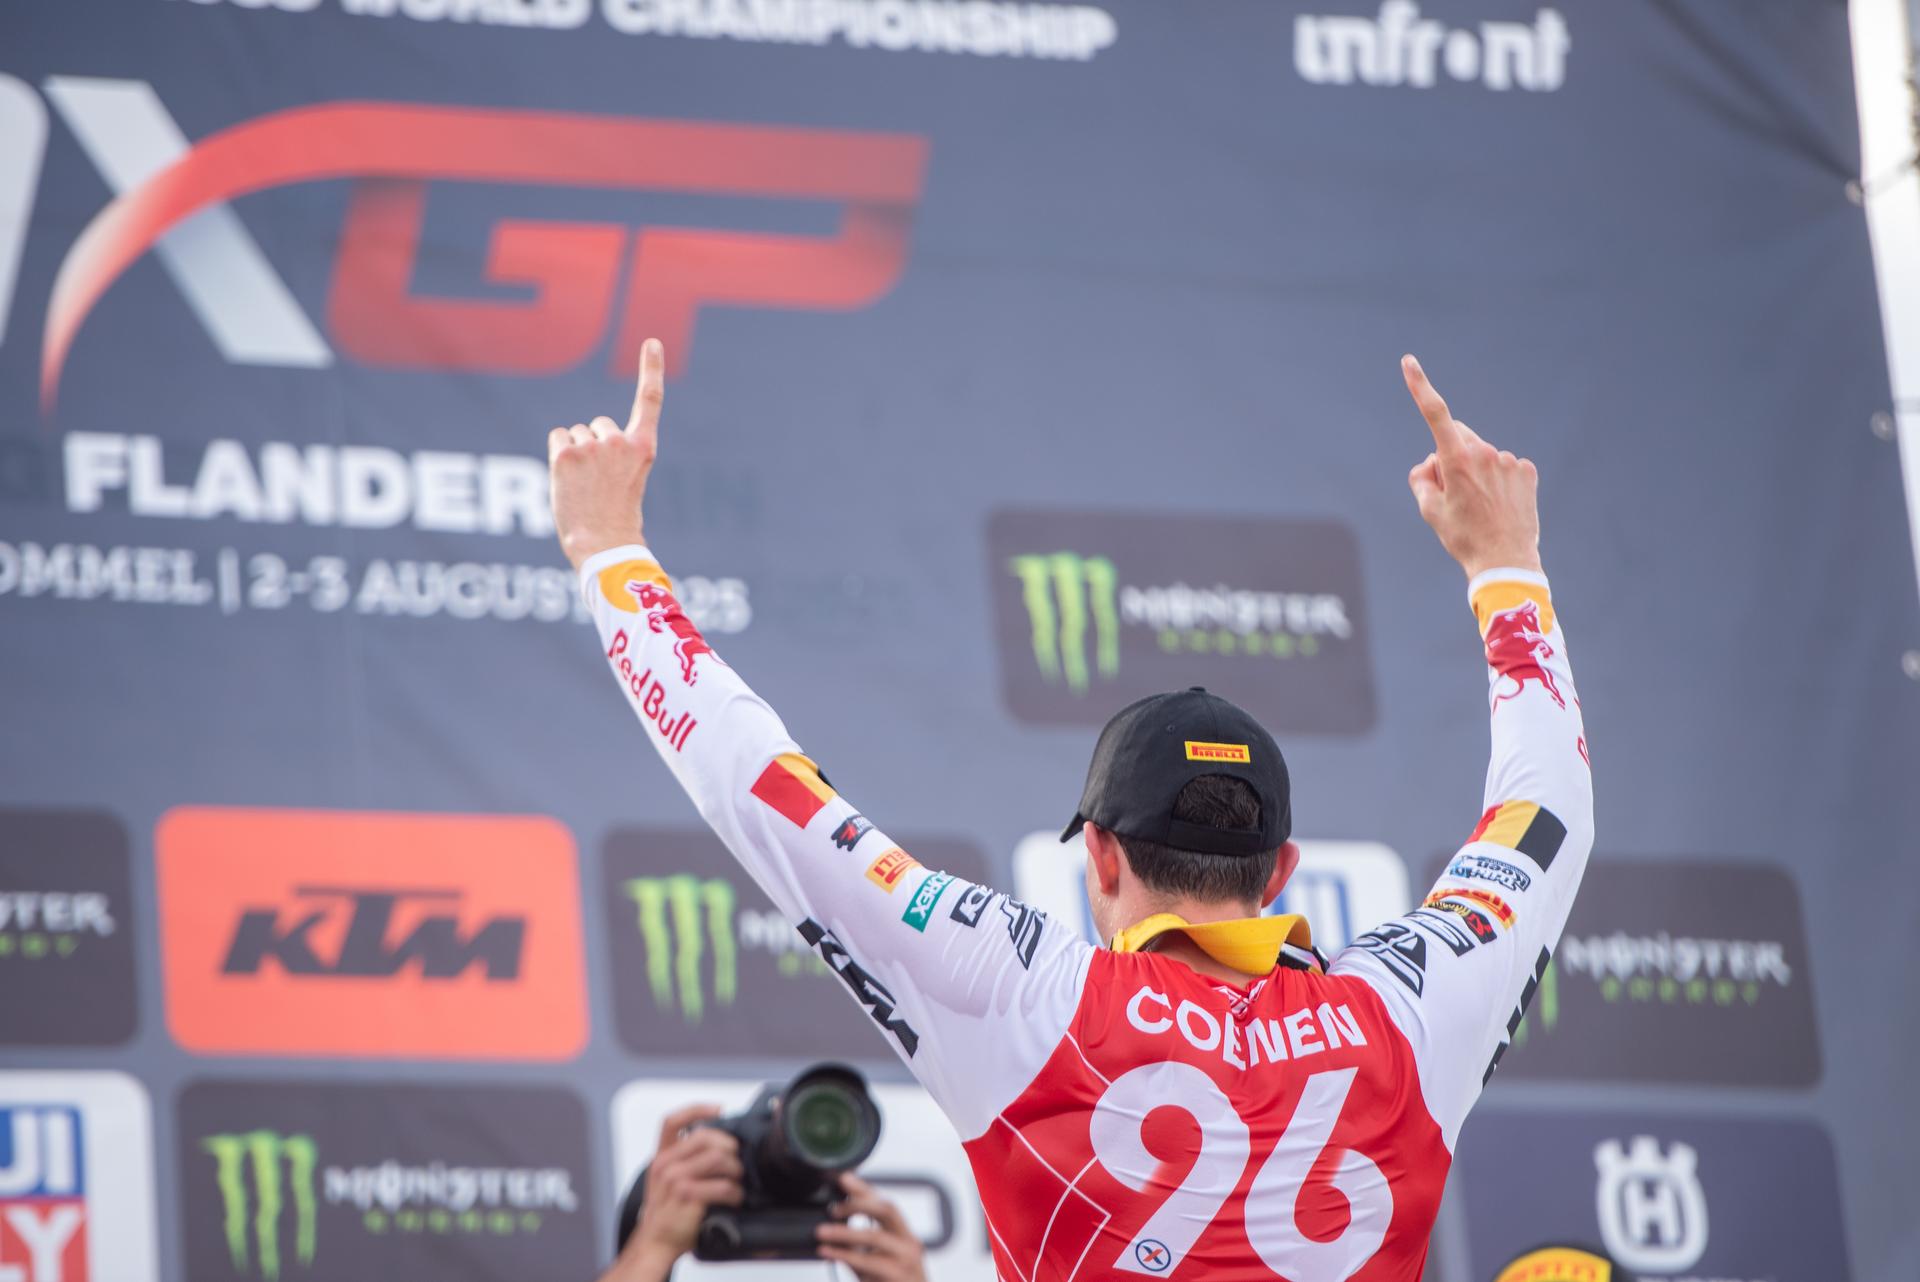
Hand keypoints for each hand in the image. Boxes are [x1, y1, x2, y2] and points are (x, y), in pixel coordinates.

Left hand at [549, 337, 665, 570]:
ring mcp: (593, 446)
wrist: (603, 542)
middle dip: (593, 445)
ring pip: (576, 433)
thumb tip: (573, 435)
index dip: (651, 368)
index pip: (650, 400)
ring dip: (575, 453)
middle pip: (598, 424)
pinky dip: (559, 454)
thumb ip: (614, 452)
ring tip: (584, 485)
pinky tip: (568, 478)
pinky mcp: (566, 453)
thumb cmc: (615, 516)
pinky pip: (558, 438)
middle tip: (598, 480)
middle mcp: (620, 441)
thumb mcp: (627, 478)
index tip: (652, 341)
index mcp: (643, 447)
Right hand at [602, 1104, 742, 1281]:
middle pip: (705, 1136)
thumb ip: (685, 1160)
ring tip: (736, 1183)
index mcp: (661, 1157)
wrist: (656, 1243)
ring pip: (717, 1158)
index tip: (719, 1109)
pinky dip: (735, 1193)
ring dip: (734, 1170)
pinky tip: (734, 1199)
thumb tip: (721, 1144)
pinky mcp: (688, 1197)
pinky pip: (722, 1185)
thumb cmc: (668, 1213)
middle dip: (728, 1147)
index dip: (697, 1109)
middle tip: (735, 1163)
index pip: (672, 1122)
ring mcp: (675, 1180)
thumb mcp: (667, 1181)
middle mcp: (665, 1165)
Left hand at [815, 1173, 927, 1281]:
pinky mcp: (896, 1276)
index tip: (843, 1178)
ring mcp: (906, 1260)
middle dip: (858, 1203)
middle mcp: (909, 1243)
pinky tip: (827, 1251)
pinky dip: (844, 1254)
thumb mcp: (875, 1263)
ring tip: (821, 1231)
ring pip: (874, 1236)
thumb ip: (859, 1245)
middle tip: (832, 1208)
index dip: (864, 1188)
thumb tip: (832, 1225)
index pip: (884, 1203)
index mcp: (903, 1235)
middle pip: (887, 1209)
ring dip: (843, 1231)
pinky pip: (867, 1262)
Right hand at [1402, 354, 1543, 579]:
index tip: (1409, 362)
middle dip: (1450, 454)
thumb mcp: (1429, 511)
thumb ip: (1421, 478)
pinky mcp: (1527, 471)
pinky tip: (1500, 505)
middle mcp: (1485, 454)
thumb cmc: (1463, 538)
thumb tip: (1431, 462)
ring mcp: (1509, 462)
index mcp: (1457, 461)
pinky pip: (1505, 466)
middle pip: (1458, 438)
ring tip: (1480, 506)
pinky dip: (1498, 480)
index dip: (1420, 386)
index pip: (1435, 414)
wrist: (1505, 562)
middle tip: (1451, 492)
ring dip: (1476, 471)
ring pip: (1483, 455)